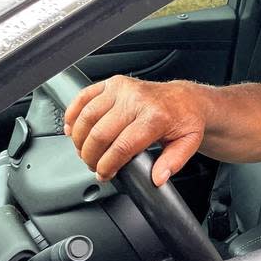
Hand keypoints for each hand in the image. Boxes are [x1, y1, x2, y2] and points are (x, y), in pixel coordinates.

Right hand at [63, 75, 206, 186]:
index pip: (122, 147)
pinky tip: (73, 130)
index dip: (107, 165)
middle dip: (91, 156)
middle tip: (94, 166)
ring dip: (80, 139)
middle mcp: (136, 100)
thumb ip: (173, 162)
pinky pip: (83, 97)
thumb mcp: (188, 144)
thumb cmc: (185, 120)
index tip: (104, 174)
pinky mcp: (112, 83)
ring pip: (87, 117)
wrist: (185, 98)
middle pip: (100, 134)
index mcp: (155, 116)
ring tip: (84, 152)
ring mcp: (122, 89)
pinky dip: (72, 114)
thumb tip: (158, 178)